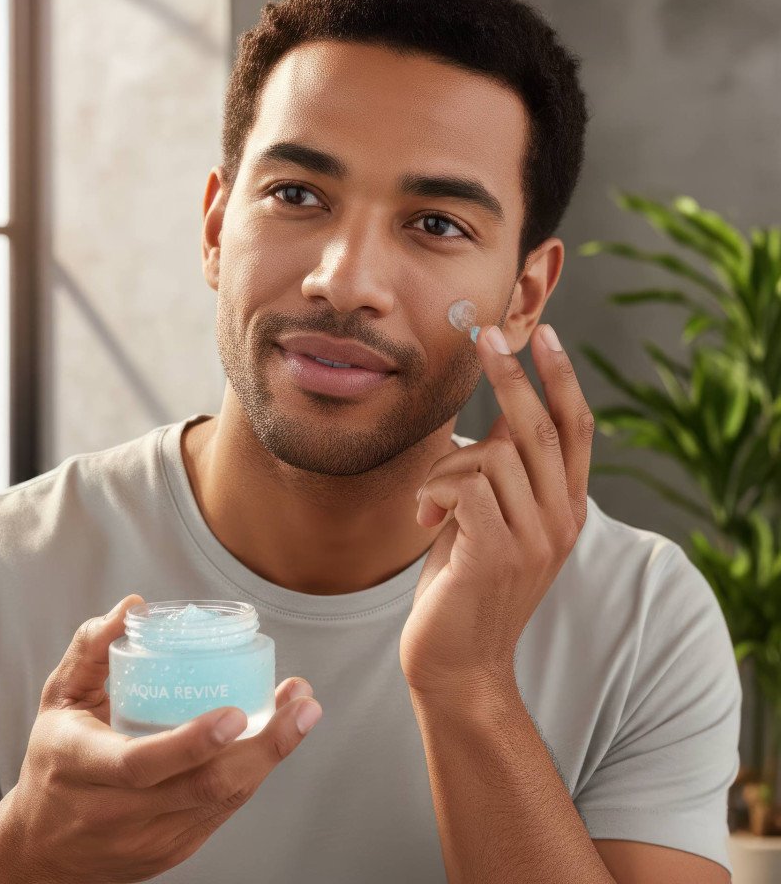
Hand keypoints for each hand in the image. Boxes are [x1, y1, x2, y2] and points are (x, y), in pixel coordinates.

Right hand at [0, 596, 321, 883]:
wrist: (43, 851)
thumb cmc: (56, 759)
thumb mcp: (59, 698)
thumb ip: (92, 649)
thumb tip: (135, 606)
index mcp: (83, 767)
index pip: (141, 762)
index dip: (192, 742)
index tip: (237, 712)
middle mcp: (118, 811)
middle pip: (202, 787)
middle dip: (265, 748)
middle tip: (302, 705)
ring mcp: (151, 838)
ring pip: (222, 801)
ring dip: (271, 755)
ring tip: (303, 711)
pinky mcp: (175, 851)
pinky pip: (223, 811)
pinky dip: (254, 772)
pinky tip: (277, 737)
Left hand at [399, 323, 593, 701]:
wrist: (458, 664)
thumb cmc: (464, 586)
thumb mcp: (491, 523)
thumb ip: (502, 477)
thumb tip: (496, 420)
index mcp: (564, 510)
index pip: (576, 431)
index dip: (562, 380)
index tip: (543, 335)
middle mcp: (560, 521)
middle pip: (541, 429)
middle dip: (513, 376)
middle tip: (486, 335)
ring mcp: (533, 539)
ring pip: (491, 456)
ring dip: (446, 469)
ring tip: (430, 508)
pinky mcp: (497, 554)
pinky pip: (464, 485)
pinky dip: (434, 492)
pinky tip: (424, 522)